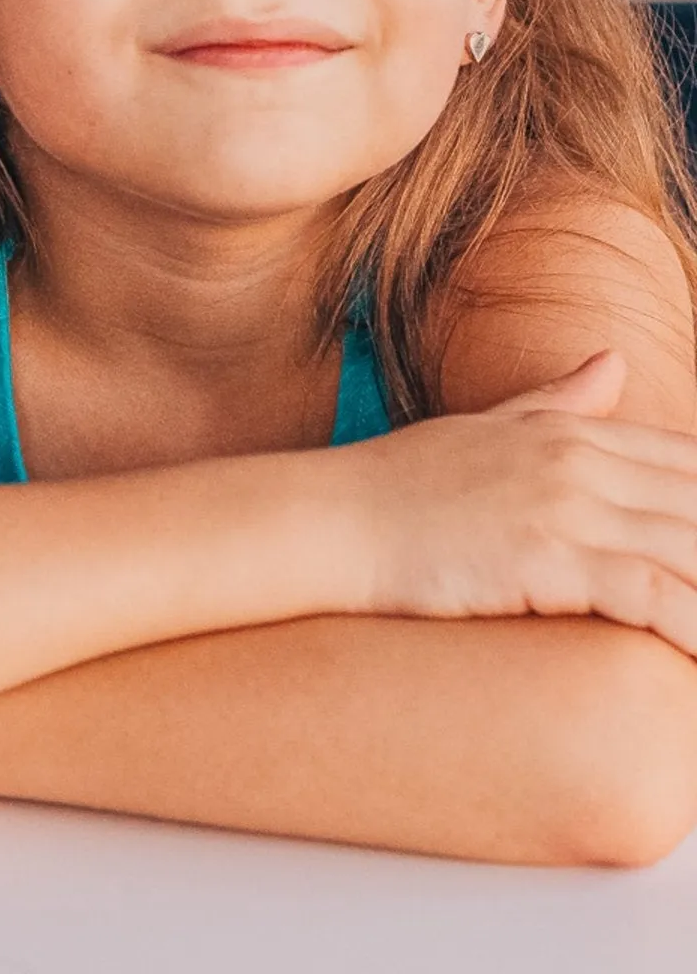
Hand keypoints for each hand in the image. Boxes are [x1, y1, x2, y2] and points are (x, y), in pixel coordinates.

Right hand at [358, 351, 696, 651]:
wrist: (330, 521)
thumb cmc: (399, 484)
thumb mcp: (485, 428)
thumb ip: (557, 401)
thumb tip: (615, 361)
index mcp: (570, 433)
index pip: (692, 463)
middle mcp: (579, 462)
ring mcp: (564, 508)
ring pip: (693, 551)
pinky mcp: (546, 560)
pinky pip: (652, 596)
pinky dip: (692, 628)